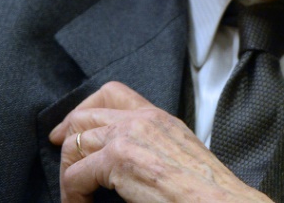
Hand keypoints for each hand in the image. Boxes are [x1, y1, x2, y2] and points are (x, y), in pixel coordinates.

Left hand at [49, 81, 271, 202]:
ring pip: (76, 142)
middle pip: (85, 114)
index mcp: (158, 117)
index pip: (112, 93)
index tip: (70, 128)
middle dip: (67, 138)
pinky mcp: (119, 160)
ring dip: (69, 170)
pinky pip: (76, 175)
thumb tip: (130, 163)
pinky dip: (72, 194)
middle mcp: (142, 119)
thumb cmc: (206, 189)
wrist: (221, 202)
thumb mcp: (181, 154)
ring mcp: (128, 136)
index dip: (84, 108)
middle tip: (62, 160)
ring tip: (74, 193)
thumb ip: (154, 146)